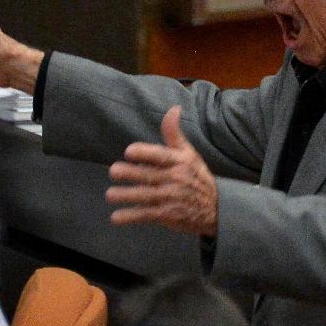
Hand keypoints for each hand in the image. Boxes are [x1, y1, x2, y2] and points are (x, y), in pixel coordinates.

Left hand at [105, 106, 218, 235]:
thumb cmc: (196, 176)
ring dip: (127, 196)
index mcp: (179, 161)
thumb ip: (174, 133)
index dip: (145, 153)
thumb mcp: (189, 153)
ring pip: (146, 196)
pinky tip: (116, 217)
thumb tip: (174, 108)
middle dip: (131, 174)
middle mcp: (175, 179)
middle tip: (113, 172)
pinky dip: (131, 217)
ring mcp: (170, 198)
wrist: (215, 208)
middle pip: (150, 176)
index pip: (161, 156)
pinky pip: (146, 215)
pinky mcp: (166, 215)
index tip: (129, 152)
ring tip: (110, 195)